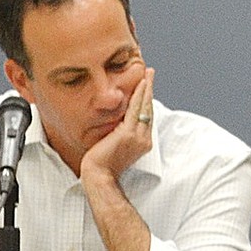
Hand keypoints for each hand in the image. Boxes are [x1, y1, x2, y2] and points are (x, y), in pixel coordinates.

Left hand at [80, 68, 154, 182]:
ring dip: (146, 88)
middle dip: (150, 90)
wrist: (100, 177)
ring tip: (148, 74)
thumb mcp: (115, 147)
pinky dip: (138, 96)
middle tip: (150, 74)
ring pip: (144, 107)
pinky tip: (140, 84)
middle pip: (148, 109)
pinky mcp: (127, 134)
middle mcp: (144, 139)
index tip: (147, 87)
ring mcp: (137, 137)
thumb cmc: (102, 166)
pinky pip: (135, 110)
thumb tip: (116, 123)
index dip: (147, 100)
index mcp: (143, 143)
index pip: (146, 117)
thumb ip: (119, 134)